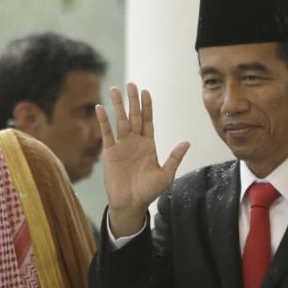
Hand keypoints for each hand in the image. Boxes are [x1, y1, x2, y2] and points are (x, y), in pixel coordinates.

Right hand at [96, 83, 188, 236]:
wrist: (131, 204)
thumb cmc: (149, 191)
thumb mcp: (166, 175)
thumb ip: (174, 158)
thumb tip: (187, 142)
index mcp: (148, 145)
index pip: (148, 120)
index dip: (147, 106)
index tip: (146, 91)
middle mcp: (134, 142)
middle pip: (134, 116)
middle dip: (132, 100)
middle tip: (131, 84)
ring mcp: (121, 146)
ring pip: (120, 121)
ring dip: (117, 105)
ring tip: (114, 89)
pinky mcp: (109, 152)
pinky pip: (106, 134)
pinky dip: (103, 121)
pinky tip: (100, 108)